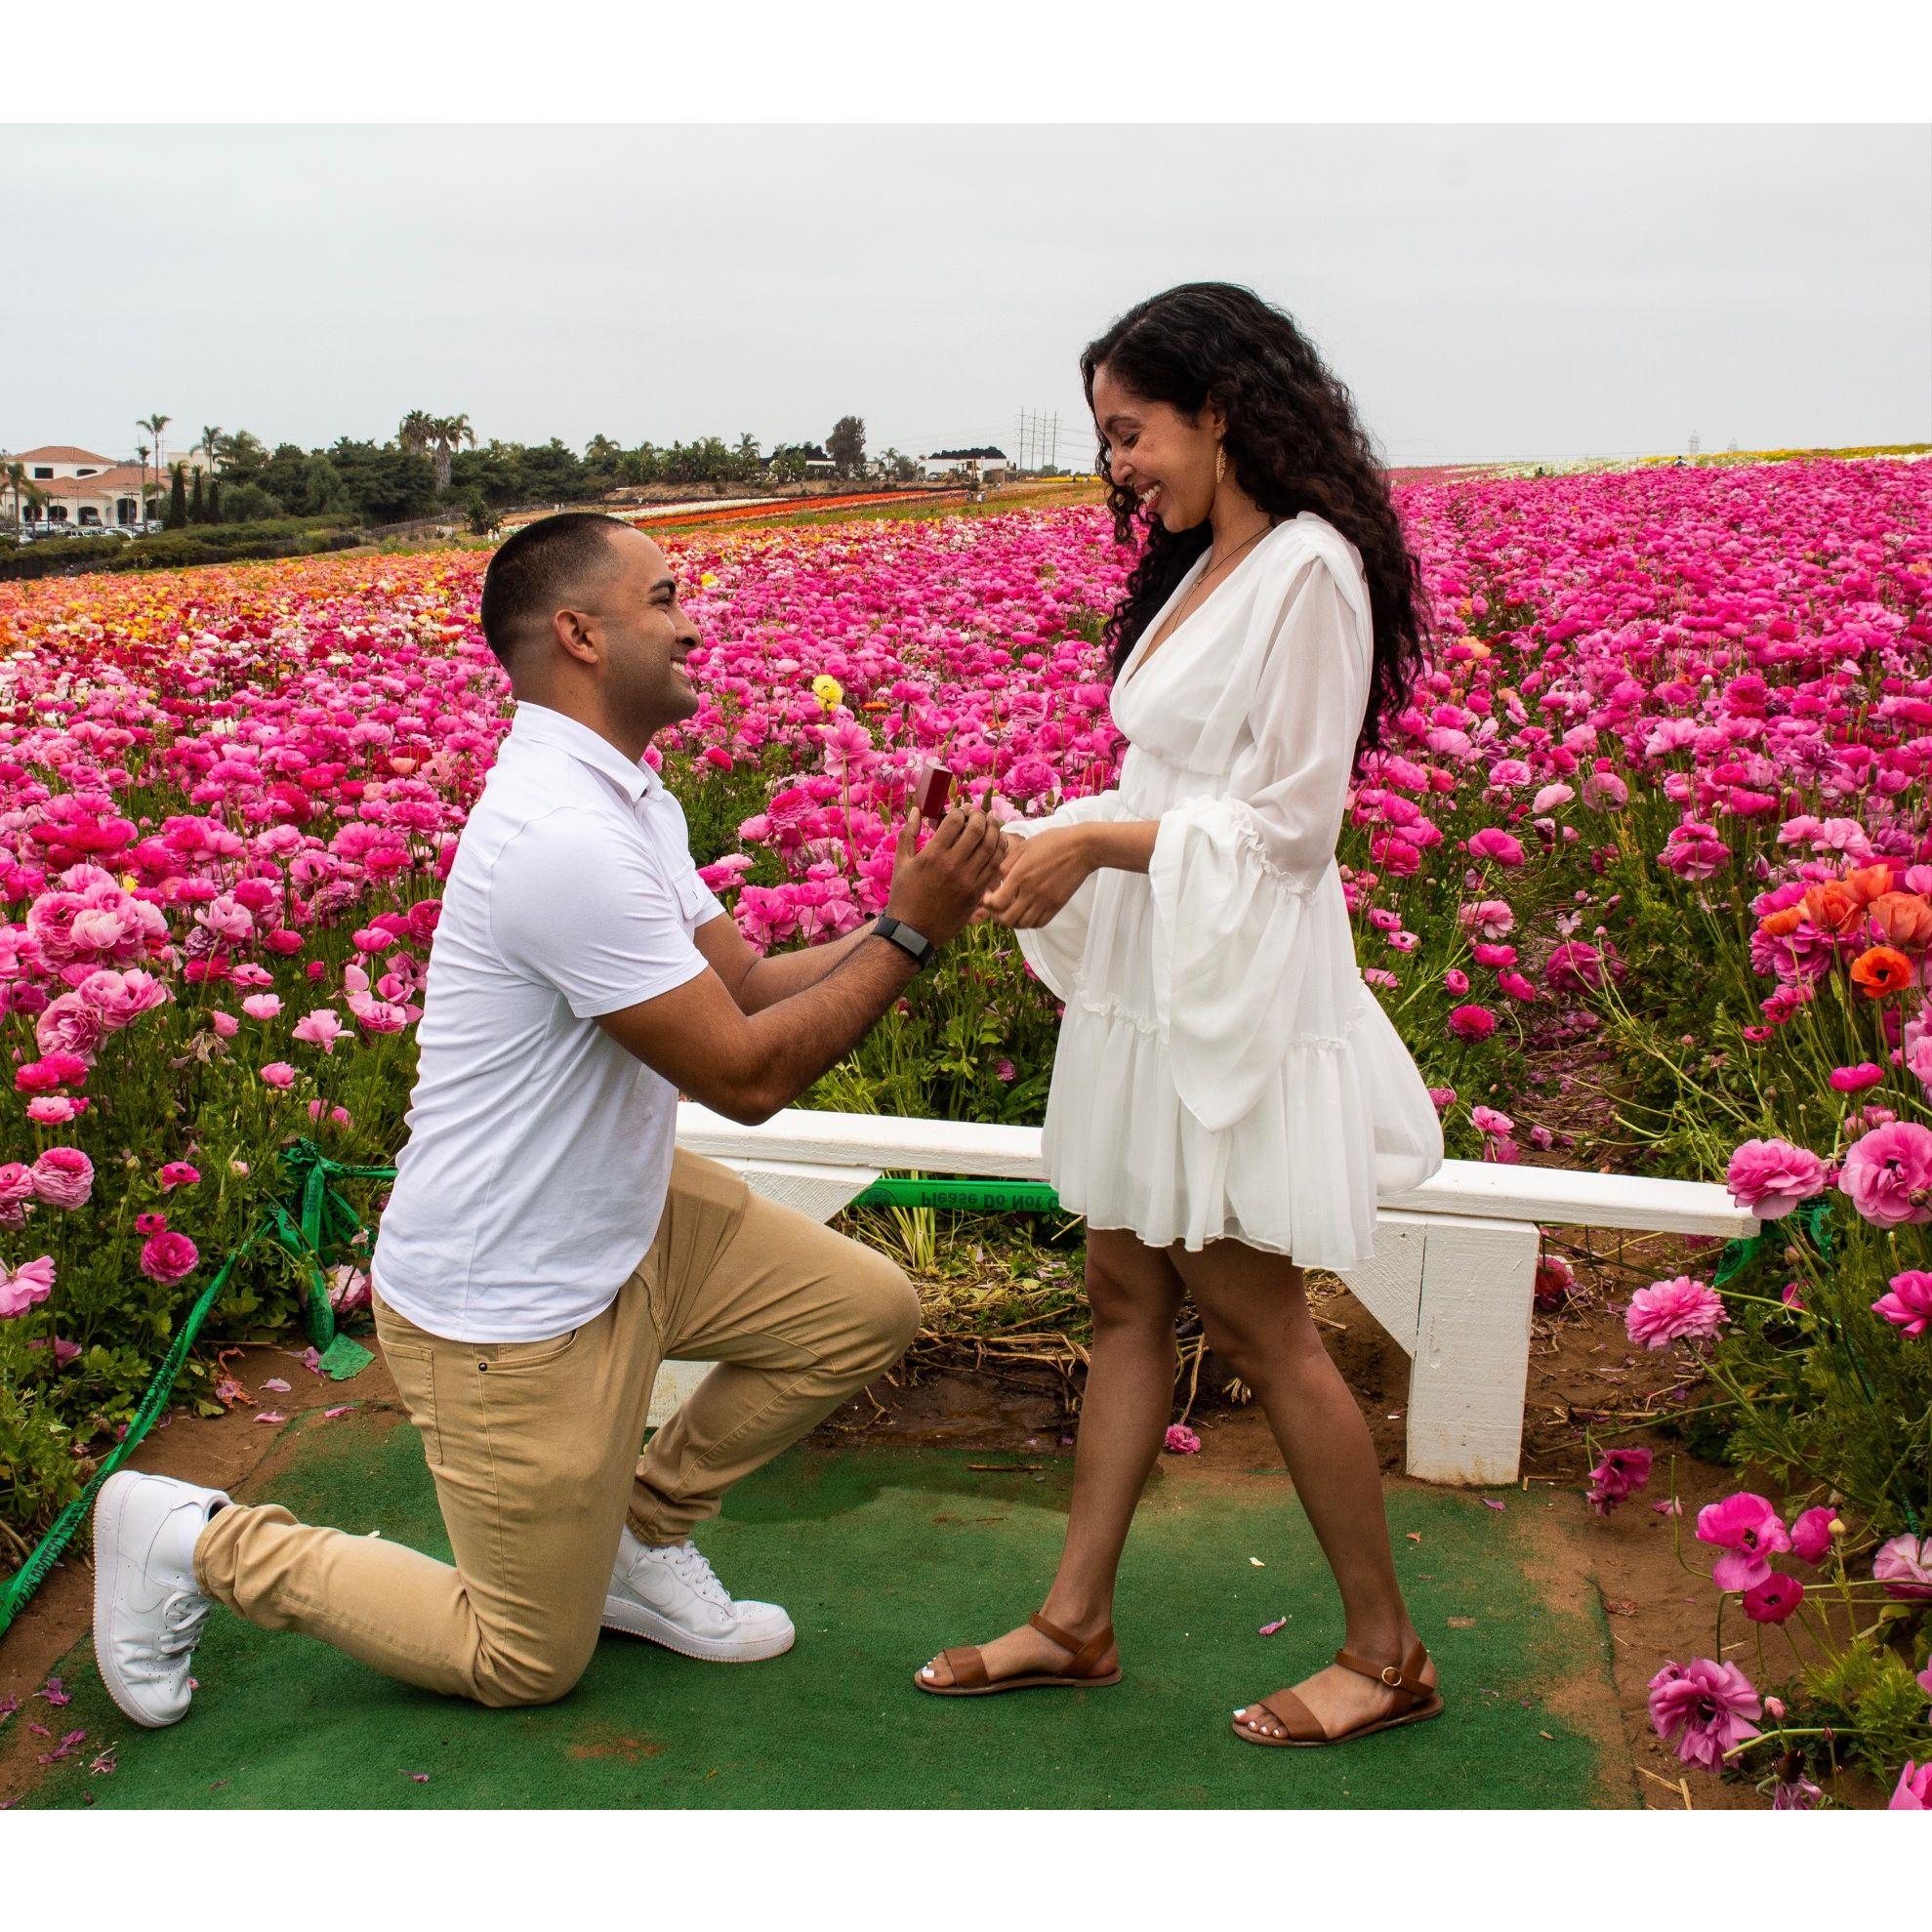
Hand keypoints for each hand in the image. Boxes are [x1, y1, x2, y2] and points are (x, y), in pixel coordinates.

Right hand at [885, 792, 1006, 945]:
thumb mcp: (901, 863)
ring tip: (992, 822)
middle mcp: (952, 865)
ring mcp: (968, 880)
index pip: (955, 820)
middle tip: (978, 814)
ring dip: (994, 829)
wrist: (914, 932)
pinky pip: (995, 866)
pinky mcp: (977, 893)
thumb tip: (916, 810)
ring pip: (991, 846)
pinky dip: (999, 850)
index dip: (960, 811)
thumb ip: (907, 834)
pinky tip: (997, 842)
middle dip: (980, 816)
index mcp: (932, 855)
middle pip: (977, 830)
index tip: (960, 813)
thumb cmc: (904, 896)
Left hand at [982, 826, 1093, 928]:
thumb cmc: (1052, 842)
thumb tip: (995, 880)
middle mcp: (1031, 891)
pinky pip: (1039, 923)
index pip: (996, 902)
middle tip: (996, 908)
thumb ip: (1006, 864)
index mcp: (1020, 875)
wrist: (1082, 848)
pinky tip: (1026, 913)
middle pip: (1007, 919)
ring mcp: (1045, 900)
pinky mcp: (1057, 905)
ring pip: (1022, 925)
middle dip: (996, 916)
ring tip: (1010, 911)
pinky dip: (1029, 923)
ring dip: (1012, 921)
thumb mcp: (1024, 846)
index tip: (988, 896)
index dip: (988, 903)